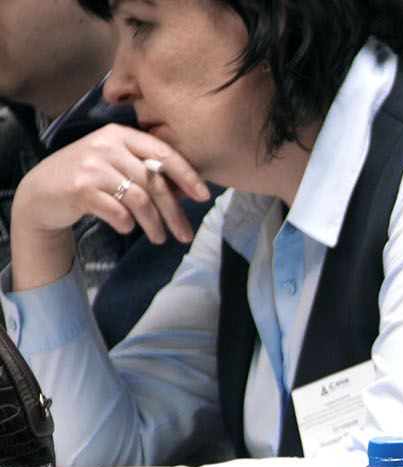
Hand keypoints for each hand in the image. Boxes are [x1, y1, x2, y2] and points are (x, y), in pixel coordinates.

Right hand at [10, 124, 210, 291]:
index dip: (188, 175)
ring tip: (158, 238)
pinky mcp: (79, 188)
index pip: (163, 153)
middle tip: (185, 235)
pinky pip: (118, 212)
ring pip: (140, 200)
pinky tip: (126, 228)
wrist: (40, 192)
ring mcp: (91, 165)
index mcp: (120, 134)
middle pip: (155, 182)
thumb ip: (146, 170)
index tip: (204, 196)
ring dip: (154, 224)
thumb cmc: (88, 179)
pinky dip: (127, 224)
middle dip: (174, 213)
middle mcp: (106, 145)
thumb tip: (189, 190)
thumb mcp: (116, 165)